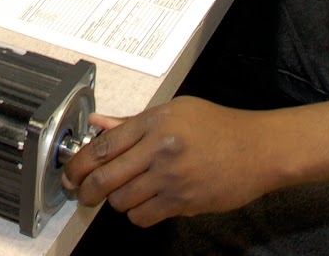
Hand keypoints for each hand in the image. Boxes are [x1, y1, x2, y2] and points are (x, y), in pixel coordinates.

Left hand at [63, 99, 276, 226]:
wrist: (259, 148)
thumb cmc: (219, 126)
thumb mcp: (175, 111)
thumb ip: (133, 122)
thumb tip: (98, 123)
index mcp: (155, 122)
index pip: (102, 146)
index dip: (78, 164)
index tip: (70, 173)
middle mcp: (160, 149)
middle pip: (105, 176)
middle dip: (85, 189)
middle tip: (82, 193)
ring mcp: (172, 177)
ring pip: (122, 200)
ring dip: (116, 201)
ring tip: (123, 194)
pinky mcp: (184, 201)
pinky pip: (144, 216)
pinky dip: (137, 214)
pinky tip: (144, 204)